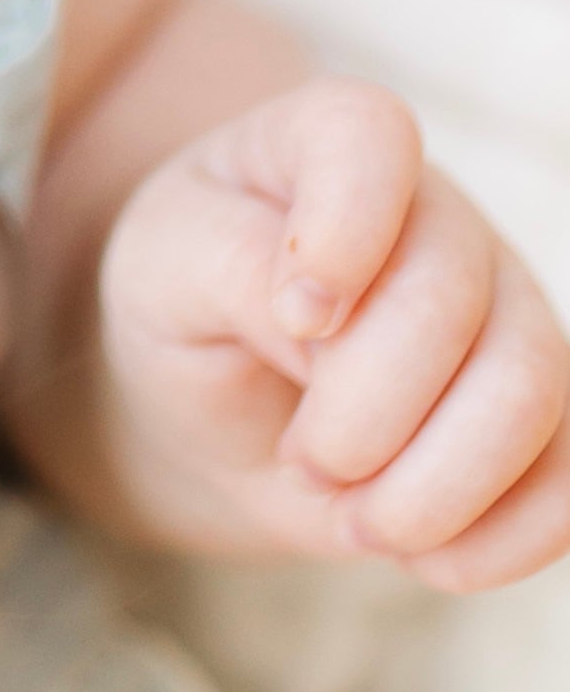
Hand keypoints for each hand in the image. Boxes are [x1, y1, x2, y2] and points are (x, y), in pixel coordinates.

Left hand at [99, 78, 569, 588]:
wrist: (217, 404)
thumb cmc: (184, 310)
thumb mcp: (162, 272)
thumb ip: (236, 268)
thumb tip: (326, 321)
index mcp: (323, 142)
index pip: (368, 136)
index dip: (344, 227)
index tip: (292, 319)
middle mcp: (432, 210)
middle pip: (448, 297)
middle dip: (366, 411)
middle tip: (303, 462)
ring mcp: (504, 303)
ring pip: (530, 388)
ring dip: (436, 486)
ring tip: (354, 523)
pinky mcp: (544, 406)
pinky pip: (569, 476)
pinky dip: (498, 537)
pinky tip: (424, 555)